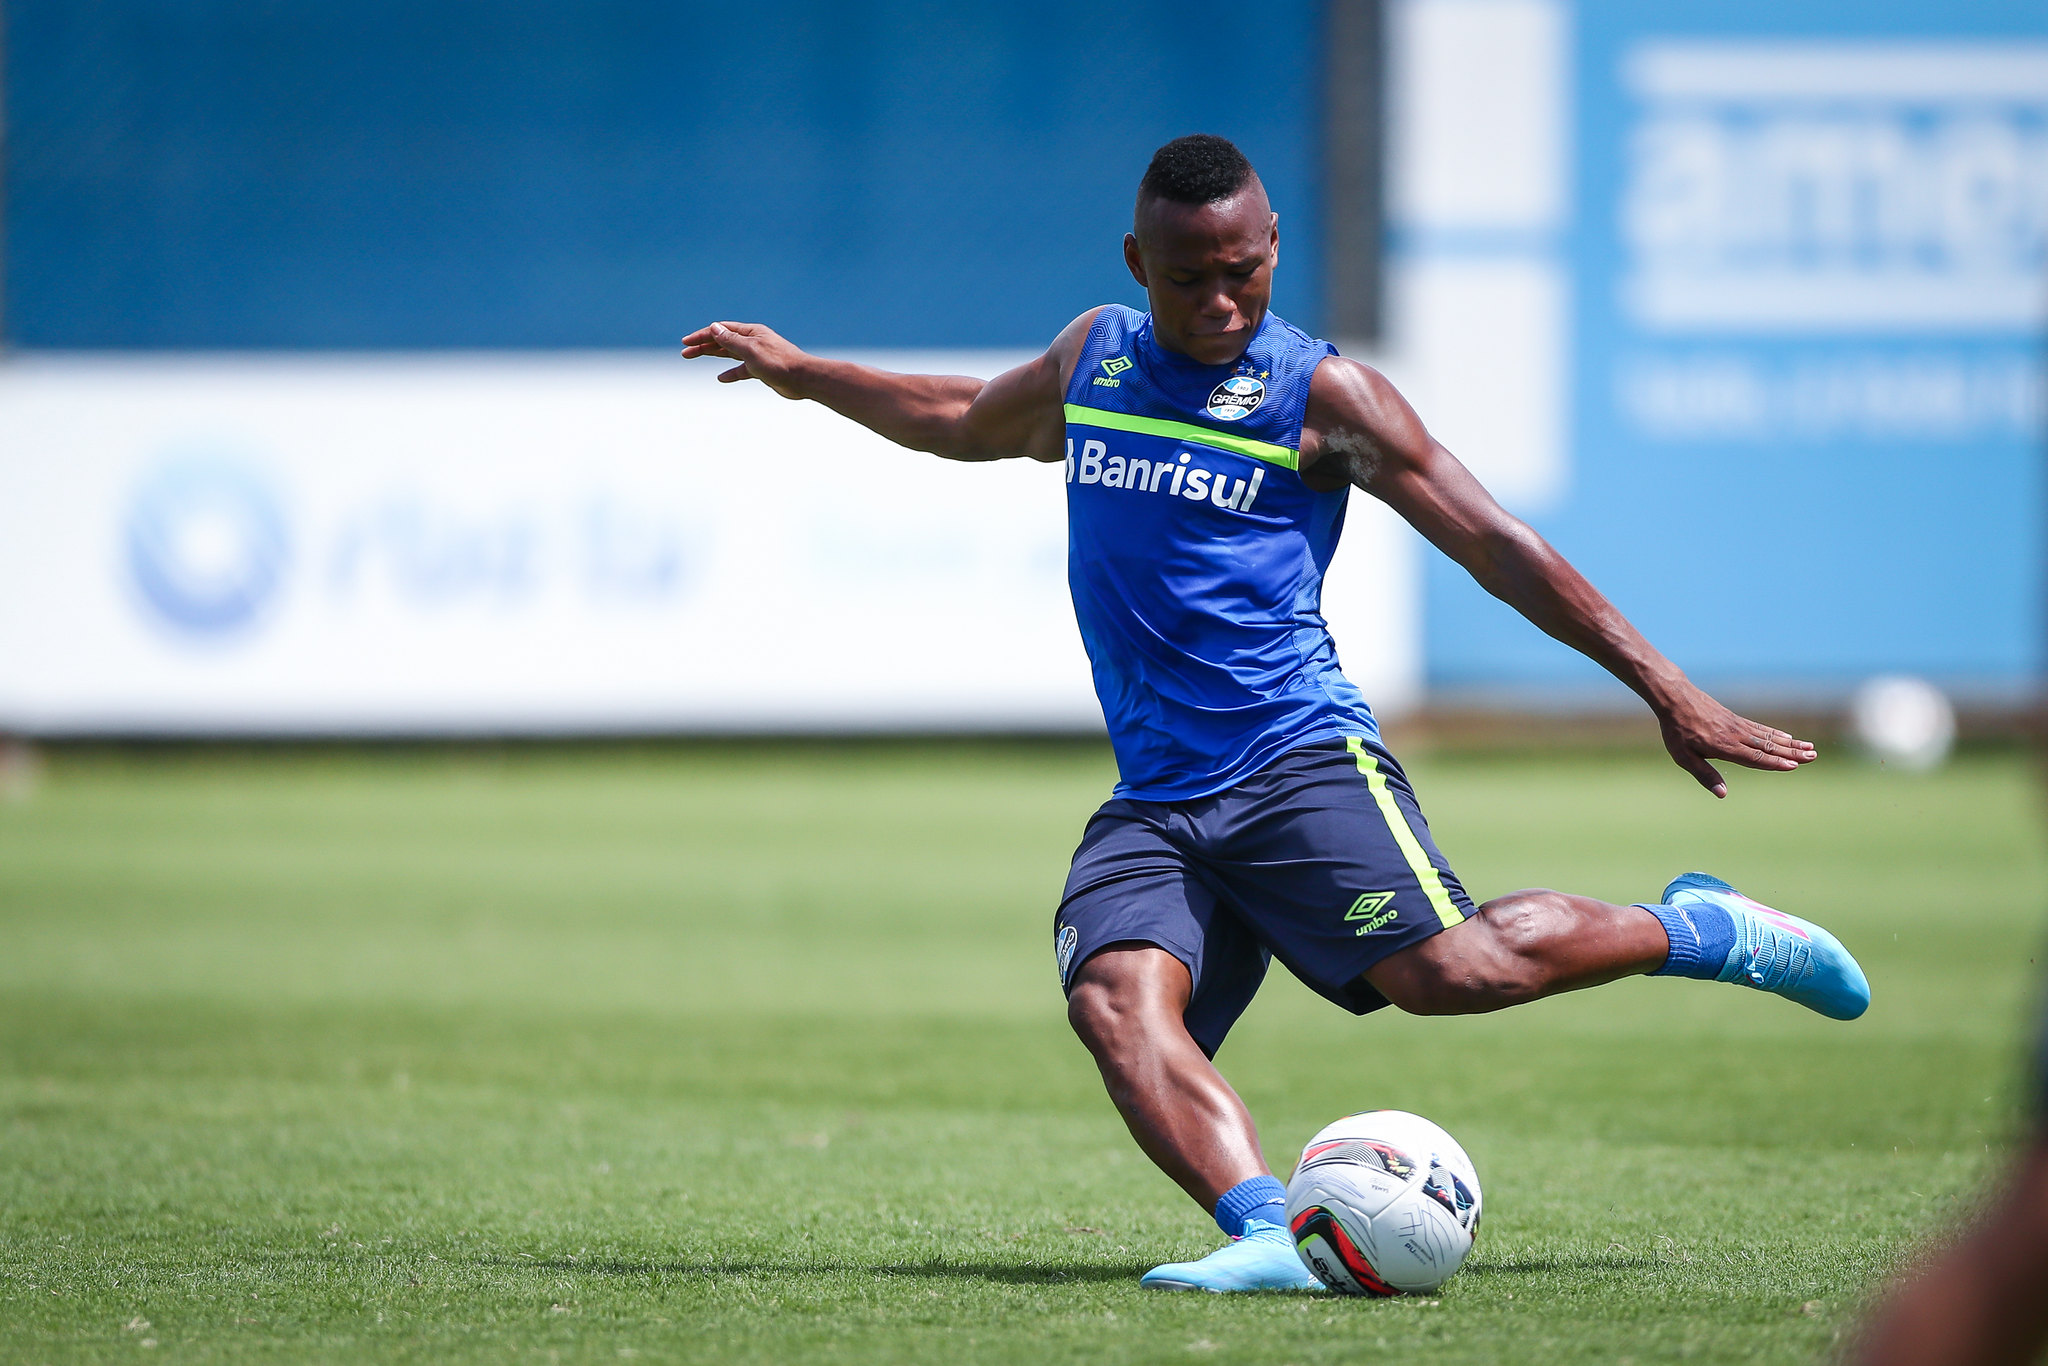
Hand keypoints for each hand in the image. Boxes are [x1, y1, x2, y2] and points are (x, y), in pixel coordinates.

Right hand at [679, 321, 808, 399]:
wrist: (803, 379)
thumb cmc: (779, 363)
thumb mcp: (751, 350)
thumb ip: (731, 340)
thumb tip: (714, 327)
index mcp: (751, 332)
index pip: (721, 330)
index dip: (702, 335)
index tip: (686, 342)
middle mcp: (753, 341)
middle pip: (723, 341)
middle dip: (703, 345)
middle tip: (684, 352)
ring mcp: (757, 356)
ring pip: (730, 354)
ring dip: (713, 355)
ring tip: (694, 357)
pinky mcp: (762, 370)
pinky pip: (741, 370)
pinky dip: (731, 373)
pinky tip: (721, 378)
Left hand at [1657, 687, 1815, 797]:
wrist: (1675, 698)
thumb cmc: (1676, 731)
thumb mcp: (1684, 757)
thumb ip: (1705, 775)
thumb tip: (1723, 794)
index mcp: (1725, 747)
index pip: (1755, 757)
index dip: (1774, 763)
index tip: (1794, 766)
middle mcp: (1736, 735)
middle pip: (1768, 746)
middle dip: (1791, 753)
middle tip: (1813, 757)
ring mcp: (1738, 726)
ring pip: (1768, 736)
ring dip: (1790, 743)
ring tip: (1810, 748)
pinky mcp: (1736, 719)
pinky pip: (1760, 727)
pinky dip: (1776, 733)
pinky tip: (1788, 736)